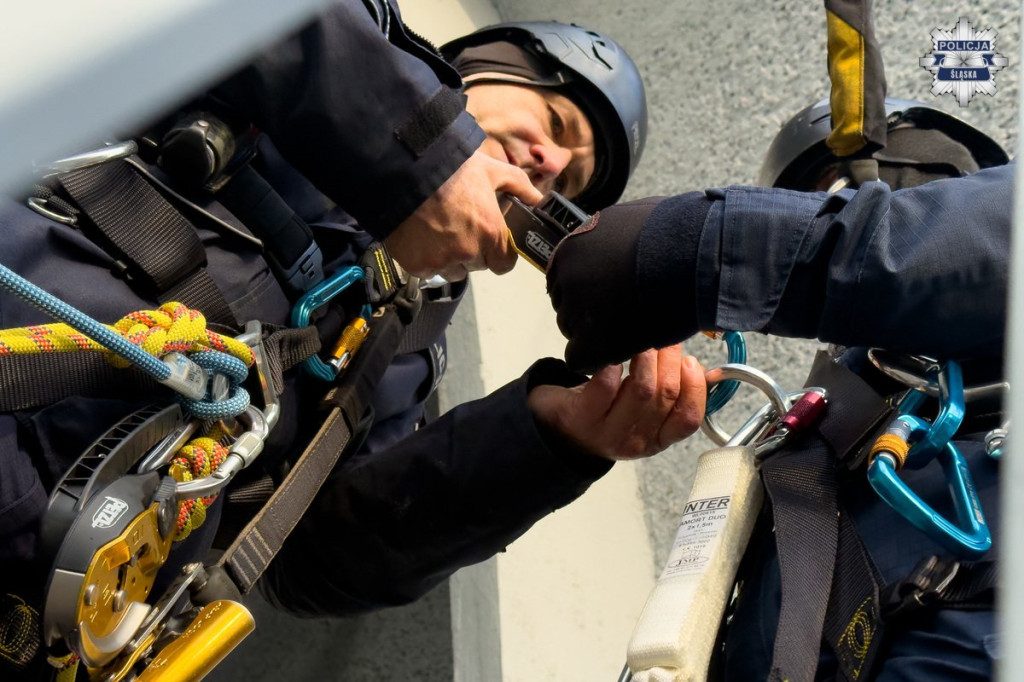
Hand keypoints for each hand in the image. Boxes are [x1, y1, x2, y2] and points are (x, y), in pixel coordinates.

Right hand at [385, 150, 543, 279]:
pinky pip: (427, 270)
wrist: (403, 170)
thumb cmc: (449, 168)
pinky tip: (420, 235)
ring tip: (438, 230)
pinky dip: (424, 258)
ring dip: (449, 258)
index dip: (499, 253)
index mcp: (490, 233)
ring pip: (452, 271)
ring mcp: (441, 261)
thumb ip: (518, 186)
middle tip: (459, 226)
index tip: (490, 242)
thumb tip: (538, 198)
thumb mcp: (490, 170)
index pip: (504, 264)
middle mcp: (468, 252)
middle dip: (472, 250)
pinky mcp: (417, 265)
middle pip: (477, 265)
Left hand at [527, 345, 705, 460]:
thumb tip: (701, 368)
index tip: (691, 361)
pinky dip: (613, 365)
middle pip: (665, 397)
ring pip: (641, 391)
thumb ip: (670, 393)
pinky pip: (604, 387)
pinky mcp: (581, 417)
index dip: (695, 388)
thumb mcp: (642, 410)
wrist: (556, 427)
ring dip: (646, 358)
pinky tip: (612, 354)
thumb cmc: (606, 411)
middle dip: (669, 360)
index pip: (688, 420)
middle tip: (663, 338)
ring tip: (642, 340)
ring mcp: (607, 432)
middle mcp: (635, 441)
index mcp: (657, 439)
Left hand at [546, 193, 710, 372]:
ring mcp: (577, 308)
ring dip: (598, 333)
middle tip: (621, 313)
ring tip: (630, 327)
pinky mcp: (592, 339)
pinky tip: (620, 348)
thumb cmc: (679, 234)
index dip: (589, 290)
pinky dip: (599, 358)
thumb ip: (611, 239)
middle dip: (591, 311)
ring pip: (575, 332)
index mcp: (573, 245)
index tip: (608, 294)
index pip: (565, 278)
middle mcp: (567, 275)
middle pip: (567, 305)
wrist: (702, 257)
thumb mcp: (631, 220)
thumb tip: (613, 244)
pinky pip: (581, 358)